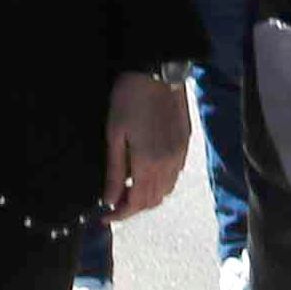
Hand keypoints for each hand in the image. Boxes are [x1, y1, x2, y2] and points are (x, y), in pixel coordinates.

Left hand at [103, 71, 189, 220]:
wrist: (158, 73)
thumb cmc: (130, 100)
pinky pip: (174, 175)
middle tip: (113, 203)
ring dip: (148, 197)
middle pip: (152, 201)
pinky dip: (160, 183)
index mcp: (148, 164)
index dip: (120, 214)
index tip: (105, 216)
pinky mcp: (185, 145)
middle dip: (133, 208)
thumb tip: (108, 198)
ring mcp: (180, 155)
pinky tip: (146, 172)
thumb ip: (113, 170)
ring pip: (166, 190)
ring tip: (128, 188)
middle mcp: (168, 165)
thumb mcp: (114, 135)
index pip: (136, 203)